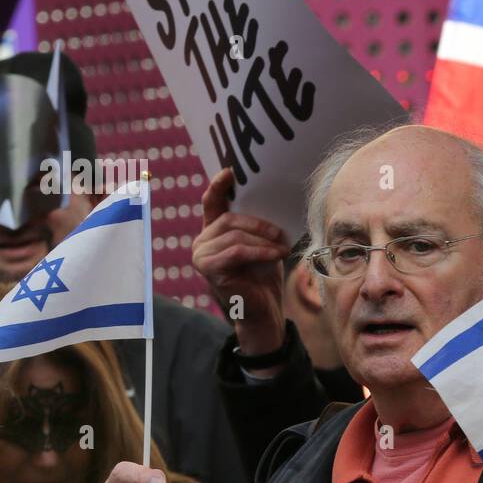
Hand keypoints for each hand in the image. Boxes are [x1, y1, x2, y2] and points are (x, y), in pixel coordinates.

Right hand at [191, 168, 290, 355]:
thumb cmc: (263, 277)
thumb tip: (272, 201)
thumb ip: (257, 226)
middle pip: (228, 219)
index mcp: (213, 232)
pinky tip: (276, 255)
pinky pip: (236, 251)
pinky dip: (259, 251)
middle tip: (279, 233)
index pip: (211, 203)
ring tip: (281, 248)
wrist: (262, 310)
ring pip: (233, 235)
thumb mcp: (262, 245)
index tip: (230, 172)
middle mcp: (202, 241)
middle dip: (258, 224)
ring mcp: (201, 255)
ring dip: (262, 240)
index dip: (219, 186)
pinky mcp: (208, 268)